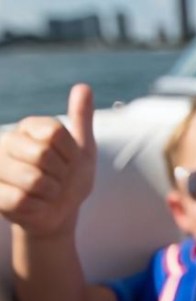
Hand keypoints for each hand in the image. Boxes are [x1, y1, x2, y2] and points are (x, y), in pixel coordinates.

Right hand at [0, 83, 95, 236]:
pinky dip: (39, 207)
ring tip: (46, 193)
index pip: (55, 133)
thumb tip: (83, 87)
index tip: (69, 161)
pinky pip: (22, 201)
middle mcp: (7, 143)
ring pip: (34, 179)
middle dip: (61, 174)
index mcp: (29, 128)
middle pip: (43, 154)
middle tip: (57, 180)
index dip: (70, 154)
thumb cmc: (71, 178)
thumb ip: (82, 119)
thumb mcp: (83, 150)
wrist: (62, 212)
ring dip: (51, 193)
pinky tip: (35, 205)